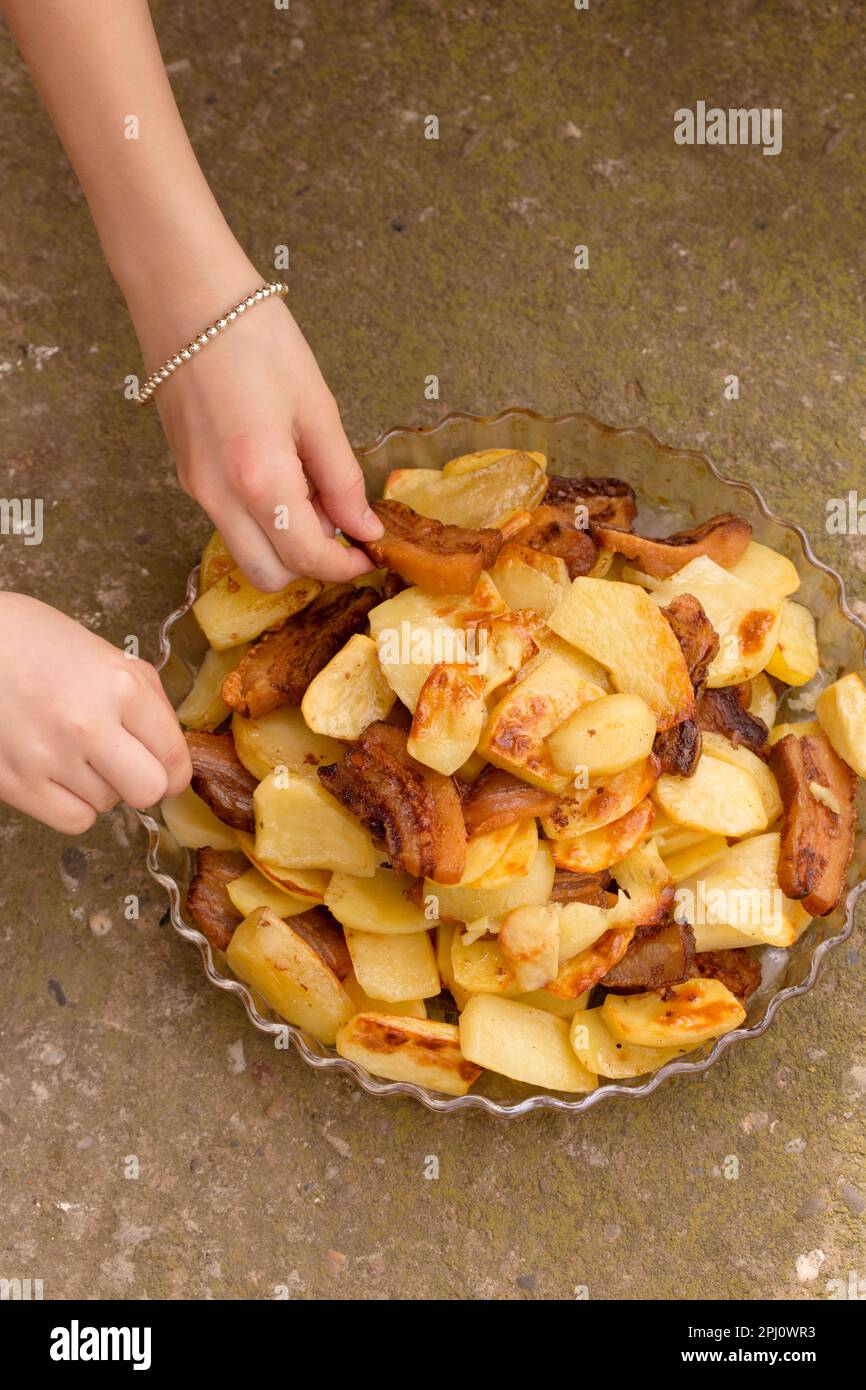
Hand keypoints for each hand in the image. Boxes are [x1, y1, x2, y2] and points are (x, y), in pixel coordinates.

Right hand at [0, 593, 190, 833]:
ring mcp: (48, 756)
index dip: (175, 770)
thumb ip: (148, 702)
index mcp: (120, 686)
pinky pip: (73, 820)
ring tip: (75, 750)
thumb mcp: (109, 656)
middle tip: (128, 767)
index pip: (174, 756)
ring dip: (101, 786)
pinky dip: (73, 805)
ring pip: (108, 805)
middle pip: (148, 792)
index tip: (168, 769)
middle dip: (144, 783)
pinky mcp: (15, 782)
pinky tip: (60, 774)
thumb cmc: (38, 643)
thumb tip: (172, 751)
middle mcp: (87, 724)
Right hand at [132, 260, 383, 592]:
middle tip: (342, 528)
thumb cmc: (257, 339)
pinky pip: (229, 521)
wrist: (187, 297)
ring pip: (246, 552)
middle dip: (311, 566)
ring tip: (313, 493)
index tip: (371, 552)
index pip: (307, 557)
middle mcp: (220, 497)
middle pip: (269, 575)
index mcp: (259, 480)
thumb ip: (342, 478)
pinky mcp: (186, 474)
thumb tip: (364, 527)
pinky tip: (284, 476)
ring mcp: (196, 488)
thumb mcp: (317, 408)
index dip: (345, 566)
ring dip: (285, 544)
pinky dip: (262, 519)